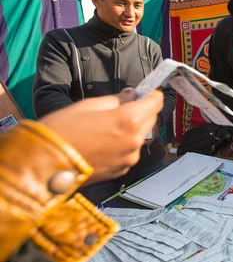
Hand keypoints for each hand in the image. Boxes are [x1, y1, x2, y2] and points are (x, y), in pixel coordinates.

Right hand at [39, 88, 163, 184]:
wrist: (45, 163)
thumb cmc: (62, 130)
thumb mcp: (89, 105)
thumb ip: (117, 99)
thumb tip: (132, 95)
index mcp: (129, 120)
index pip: (156, 102)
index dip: (151, 94)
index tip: (146, 91)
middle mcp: (134, 141)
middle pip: (151, 119)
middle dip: (142, 111)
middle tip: (122, 107)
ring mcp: (129, 158)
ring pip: (140, 137)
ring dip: (132, 130)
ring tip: (107, 127)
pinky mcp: (121, 170)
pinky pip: (130, 152)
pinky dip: (123, 145)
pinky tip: (103, 143)